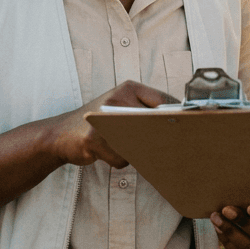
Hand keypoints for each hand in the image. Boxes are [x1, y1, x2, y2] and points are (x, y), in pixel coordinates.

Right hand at [47, 81, 175, 167]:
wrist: (60, 133)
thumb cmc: (98, 122)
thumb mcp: (120, 107)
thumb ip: (145, 110)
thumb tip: (181, 125)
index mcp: (128, 88)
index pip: (163, 101)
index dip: (177, 117)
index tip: (189, 129)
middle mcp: (117, 98)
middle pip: (154, 123)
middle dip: (158, 138)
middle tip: (161, 146)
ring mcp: (104, 118)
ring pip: (139, 144)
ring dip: (134, 151)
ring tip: (120, 144)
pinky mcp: (93, 139)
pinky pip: (122, 158)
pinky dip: (118, 160)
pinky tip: (106, 152)